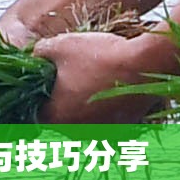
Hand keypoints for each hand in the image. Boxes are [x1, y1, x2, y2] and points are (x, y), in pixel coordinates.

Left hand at [41, 27, 178, 123]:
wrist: (144, 64)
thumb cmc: (99, 55)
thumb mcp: (60, 45)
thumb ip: (39, 53)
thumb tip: (35, 56)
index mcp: (54, 117)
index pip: (36, 111)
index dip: (40, 94)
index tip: (47, 81)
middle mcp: (74, 132)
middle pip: (61, 118)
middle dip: (63, 101)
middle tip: (70, 79)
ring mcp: (100, 134)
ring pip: (84, 121)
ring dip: (84, 107)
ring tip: (93, 82)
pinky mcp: (122, 132)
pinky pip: (106, 122)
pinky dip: (105, 109)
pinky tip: (110, 89)